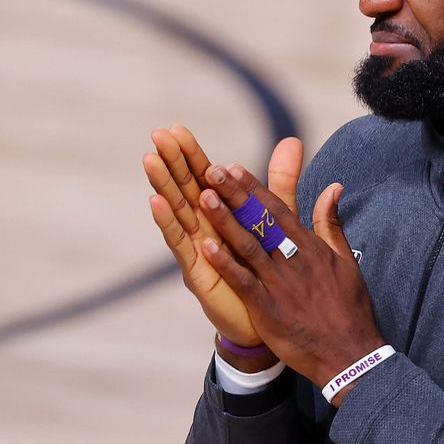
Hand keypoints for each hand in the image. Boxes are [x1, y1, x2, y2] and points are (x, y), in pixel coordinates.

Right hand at [142, 126, 302, 351]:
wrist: (272, 315)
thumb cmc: (267, 265)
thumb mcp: (278, 218)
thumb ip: (282, 182)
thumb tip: (293, 141)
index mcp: (223, 214)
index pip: (204, 178)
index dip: (192, 155)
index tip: (177, 128)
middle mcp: (205, 227)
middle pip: (186, 188)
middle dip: (173, 161)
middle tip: (158, 134)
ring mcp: (199, 249)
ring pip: (179, 211)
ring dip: (164, 185)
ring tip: (151, 160)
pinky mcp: (199, 272)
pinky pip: (182, 245)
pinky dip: (169, 223)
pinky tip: (156, 203)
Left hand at [197, 163, 384, 404]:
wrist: (350, 352)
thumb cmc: (348, 307)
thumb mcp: (345, 260)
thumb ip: (331, 223)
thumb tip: (333, 188)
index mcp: (310, 247)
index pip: (278, 210)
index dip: (253, 188)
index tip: (232, 168)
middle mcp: (294, 260)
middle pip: (260, 222)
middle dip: (234, 195)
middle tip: (211, 171)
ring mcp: (280, 283)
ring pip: (248, 246)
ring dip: (225, 221)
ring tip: (203, 198)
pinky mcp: (269, 308)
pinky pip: (244, 281)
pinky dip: (225, 264)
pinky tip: (205, 247)